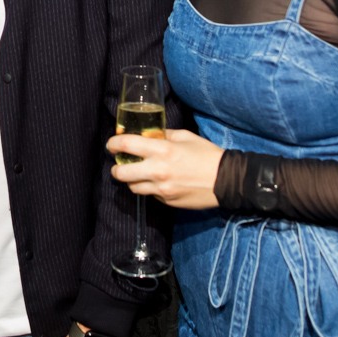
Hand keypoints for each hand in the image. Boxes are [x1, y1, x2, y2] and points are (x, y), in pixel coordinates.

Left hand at [108, 128, 223, 209]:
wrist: (226, 180)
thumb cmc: (207, 155)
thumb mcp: (186, 137)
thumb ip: (164, 135)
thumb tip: (149, 135)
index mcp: (162, 150)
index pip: (126, 145)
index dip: (113, 143)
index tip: (111, 144)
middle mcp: (158, 171)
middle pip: (121, 173)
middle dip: (116, 168)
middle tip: (119, 164)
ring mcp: (162, 189)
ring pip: (133, 187)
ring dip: (131, 180)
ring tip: (137, 174)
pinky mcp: (167, 201)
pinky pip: (150, 195)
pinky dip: (149, 189)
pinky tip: (158, 182)